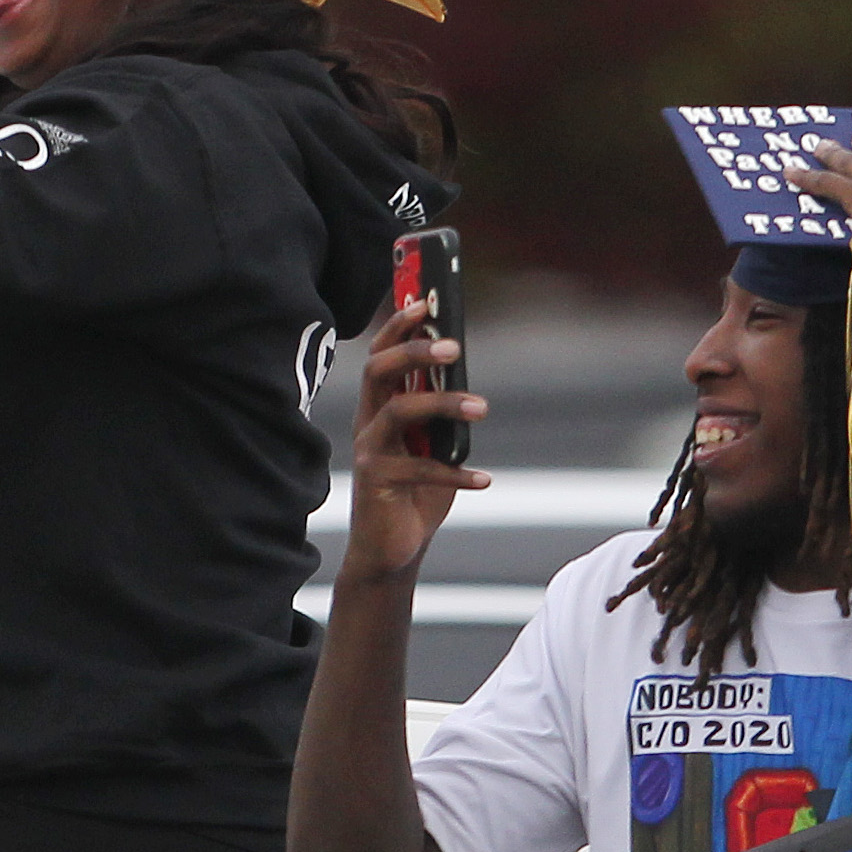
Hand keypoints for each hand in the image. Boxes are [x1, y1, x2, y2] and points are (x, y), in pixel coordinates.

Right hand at [341, 304, 488, 583]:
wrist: (392, 549)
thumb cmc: (415, 491)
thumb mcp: (431, 444)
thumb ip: (439, 413)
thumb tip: (462, 373)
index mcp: (378, 408)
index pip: (380, 355)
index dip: (398, 327)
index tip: (424, 303)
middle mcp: (367, 423)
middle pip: (379, 371)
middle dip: (414, 352)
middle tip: (453, 347)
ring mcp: (369, 452)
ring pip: (398, 411)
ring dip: (442, 404)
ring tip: (480, 407)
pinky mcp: (377, 482)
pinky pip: (421, 469)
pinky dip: (456, 472)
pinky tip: (483, 479)